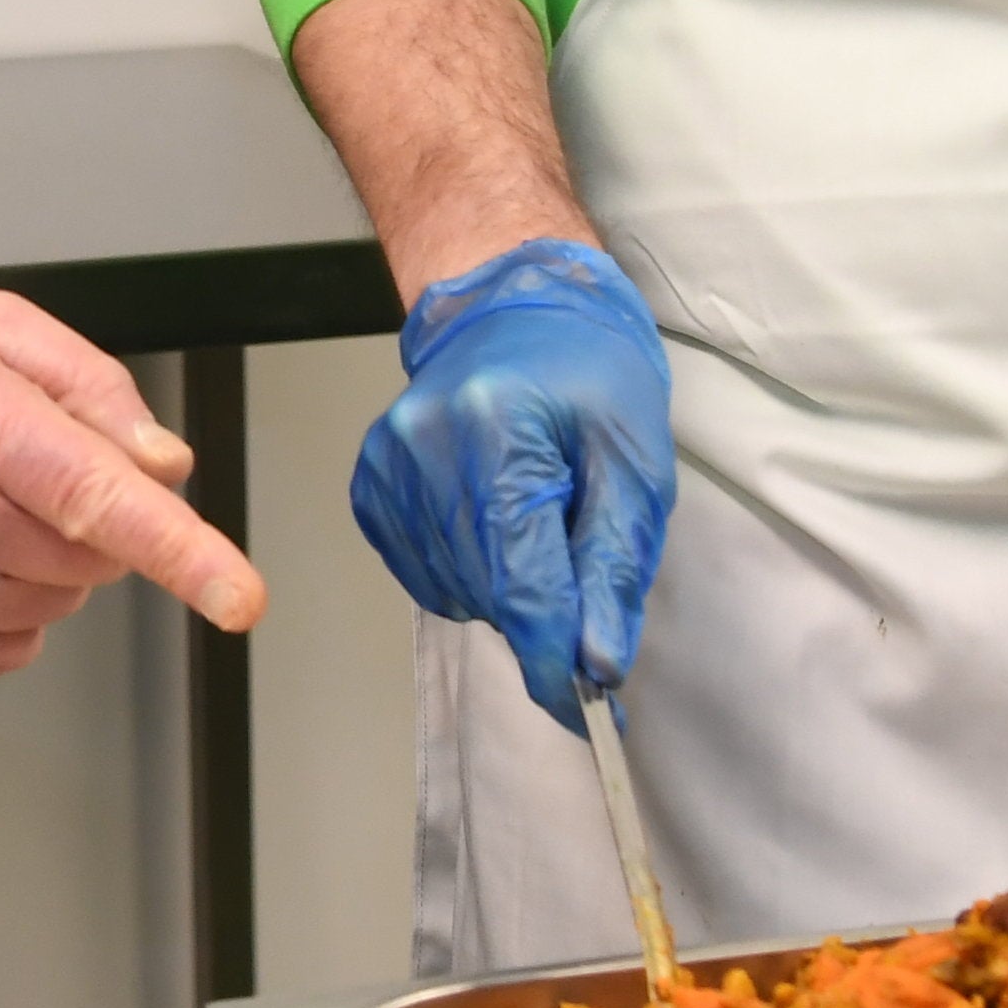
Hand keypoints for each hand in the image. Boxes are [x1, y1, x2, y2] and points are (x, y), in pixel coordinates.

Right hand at [0, 294, 266, 679]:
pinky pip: (19, 642)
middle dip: (87, 515)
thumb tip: (164, 463)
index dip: (181, 549)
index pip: (99, 497)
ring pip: (65, 598)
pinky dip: (8, 602)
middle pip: (100, 552)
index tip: (239, 596)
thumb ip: (86, 382)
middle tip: (11, 466)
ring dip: (45, 558)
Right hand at [349, 237, 673, 723]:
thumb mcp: (635, 461)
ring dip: (507, 589)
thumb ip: (615, 567)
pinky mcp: (372, 484)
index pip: (524, 588)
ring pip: (455, 594)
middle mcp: (424, 452)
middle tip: (584, 572)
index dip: (559, 661)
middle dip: (546, 614)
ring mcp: (388, 468)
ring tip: (539, 521)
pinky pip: (425, 574)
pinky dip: (469, 571)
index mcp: (496, 435)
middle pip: (489, 598)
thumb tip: (599, 660)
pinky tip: (495, 521)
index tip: (591, 706)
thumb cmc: (587, 368)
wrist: (516, 302)